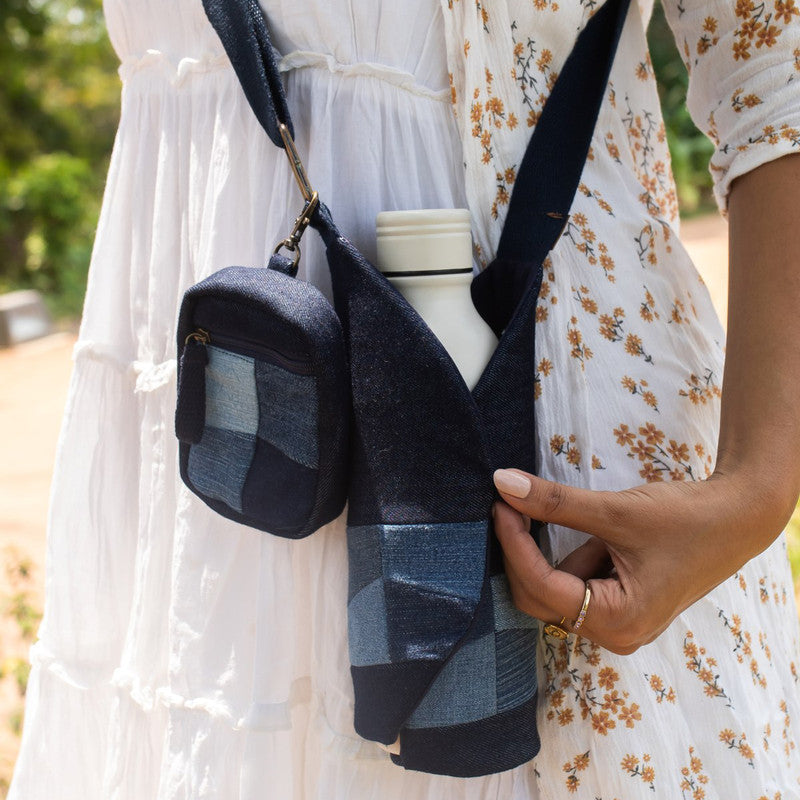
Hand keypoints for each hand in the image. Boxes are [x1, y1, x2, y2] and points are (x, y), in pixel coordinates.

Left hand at [492, 466, 793, 654]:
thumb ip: (556, 502)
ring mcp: (618, 623)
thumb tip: (503, 483)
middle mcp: (616, 633)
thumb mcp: (617, 510)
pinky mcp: (619, 605)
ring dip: (545, 552)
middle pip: (541, 597)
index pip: (542, 587)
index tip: (500, 504)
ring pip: (555, 590)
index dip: (513, 545)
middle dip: (521, 551)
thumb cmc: (687, 518)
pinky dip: (567, 555)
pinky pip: (575, 584)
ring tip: (553, 513)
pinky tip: (581, 531)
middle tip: (510, 504)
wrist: (738, 518)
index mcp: (618, 621)